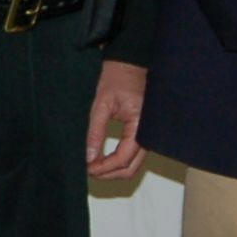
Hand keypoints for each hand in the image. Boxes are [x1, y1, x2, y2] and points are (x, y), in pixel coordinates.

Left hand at [84, 58, 146, 178]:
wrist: (131, 62)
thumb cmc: (117, 77)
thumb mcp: (101, 104)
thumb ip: (95, 132)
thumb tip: (88, 158)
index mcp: (141, 125)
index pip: (123, 158)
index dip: (104, 168)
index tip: (86, 168)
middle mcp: (149, 134)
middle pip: (131, 168)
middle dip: (109, 174)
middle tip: (88, 170)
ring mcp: (149, 135)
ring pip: (133, 164)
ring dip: (113, 170)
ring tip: (93, 165)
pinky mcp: (144, 132)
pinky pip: (134, 154)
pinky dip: (119, 161)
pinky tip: (102, 158)